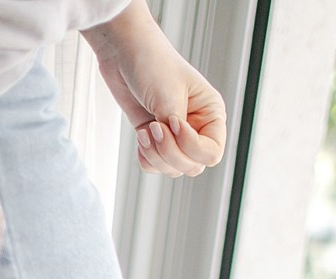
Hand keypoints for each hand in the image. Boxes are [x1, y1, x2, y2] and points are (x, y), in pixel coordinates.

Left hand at [87, 2, 226, 177]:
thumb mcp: (168, 96)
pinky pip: (155, 166)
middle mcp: (197, 127)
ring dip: (156, 156)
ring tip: (145, 131)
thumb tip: (174, 152)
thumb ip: (174, 129)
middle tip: (153, 127)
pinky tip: (140, 136)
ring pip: (173, 169)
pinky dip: (146, 158)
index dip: (190, 146)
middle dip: (170, 153)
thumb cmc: (153, 63)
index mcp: (211, 113)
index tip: (172, 123)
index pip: (211, 153)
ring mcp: (175, 135)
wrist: (124, 52)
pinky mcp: (155, 138)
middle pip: (193, 166)